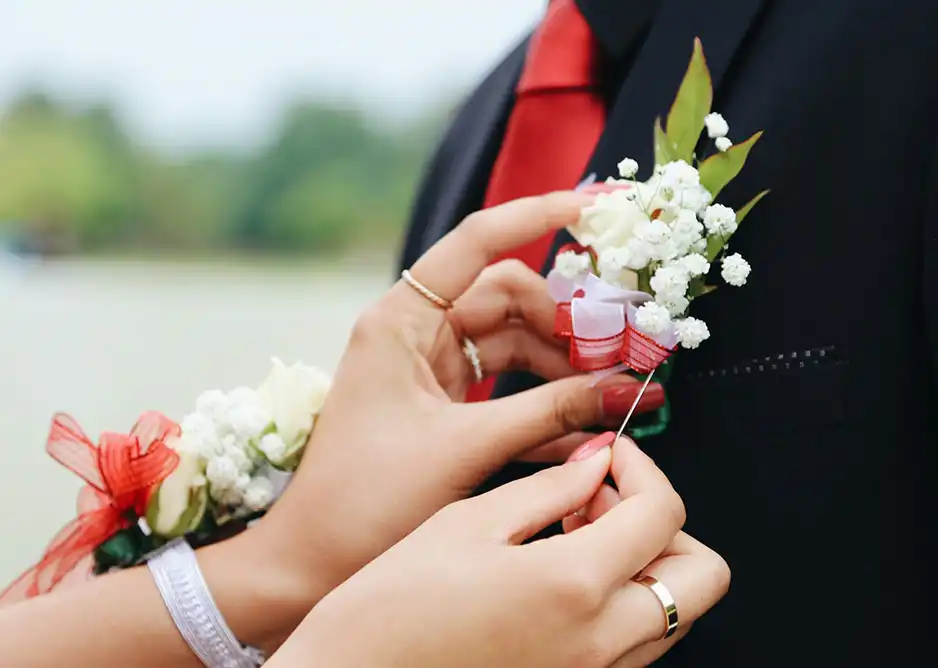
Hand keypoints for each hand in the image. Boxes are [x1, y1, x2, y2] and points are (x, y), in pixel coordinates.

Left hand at [245, 192, 665, 606]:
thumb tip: (626, 389)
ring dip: (563, 369)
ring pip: (515, 345)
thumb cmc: (366, 500)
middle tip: (620, 356)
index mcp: (402, 321)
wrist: (311, 563)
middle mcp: (415, 334)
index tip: (594, 206)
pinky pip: (506, 390)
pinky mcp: (443, 408)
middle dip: (567, 324)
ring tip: (612, 399)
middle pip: (509, 299)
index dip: (537, 216)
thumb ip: (550, 413)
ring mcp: (430, 371)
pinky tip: (586, 431)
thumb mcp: (465, 448)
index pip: (477, 242)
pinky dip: (544, 405)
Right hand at [268, 435, 729, 667]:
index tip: (610, 454)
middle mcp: (602, 641)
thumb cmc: (390, 610)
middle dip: (666, 524)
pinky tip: (565, 578)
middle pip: (703, 576)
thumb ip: (549, 489)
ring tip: (578, 537)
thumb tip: (598, 463)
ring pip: (676, 613)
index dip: (642, 467)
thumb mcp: (467, 524)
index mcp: (575, 584)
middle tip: (606, 500)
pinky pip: (637, 645)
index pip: (664, 512)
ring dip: (646, 563)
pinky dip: (623, 602)